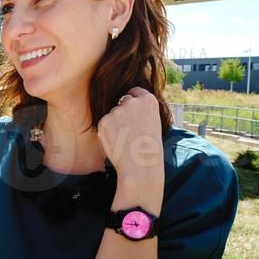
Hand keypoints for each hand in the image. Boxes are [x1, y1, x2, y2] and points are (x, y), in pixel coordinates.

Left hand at [96, 87, 163, 206]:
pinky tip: (117, 143)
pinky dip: (107, 132)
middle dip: (124, 113)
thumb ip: (142, 111)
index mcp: (149, 100)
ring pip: (113, 114)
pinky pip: (104, 124)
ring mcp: (117, 110)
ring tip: (125, 140)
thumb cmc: (150, 149)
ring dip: (115, 123)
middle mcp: (132, 102)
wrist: (140, 166)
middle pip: (123, 102)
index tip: (132, 111)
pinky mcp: (104, 121)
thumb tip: (128, 106)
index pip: (136, 92)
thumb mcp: (154, 123)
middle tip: (129, 131)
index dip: (133, 101)